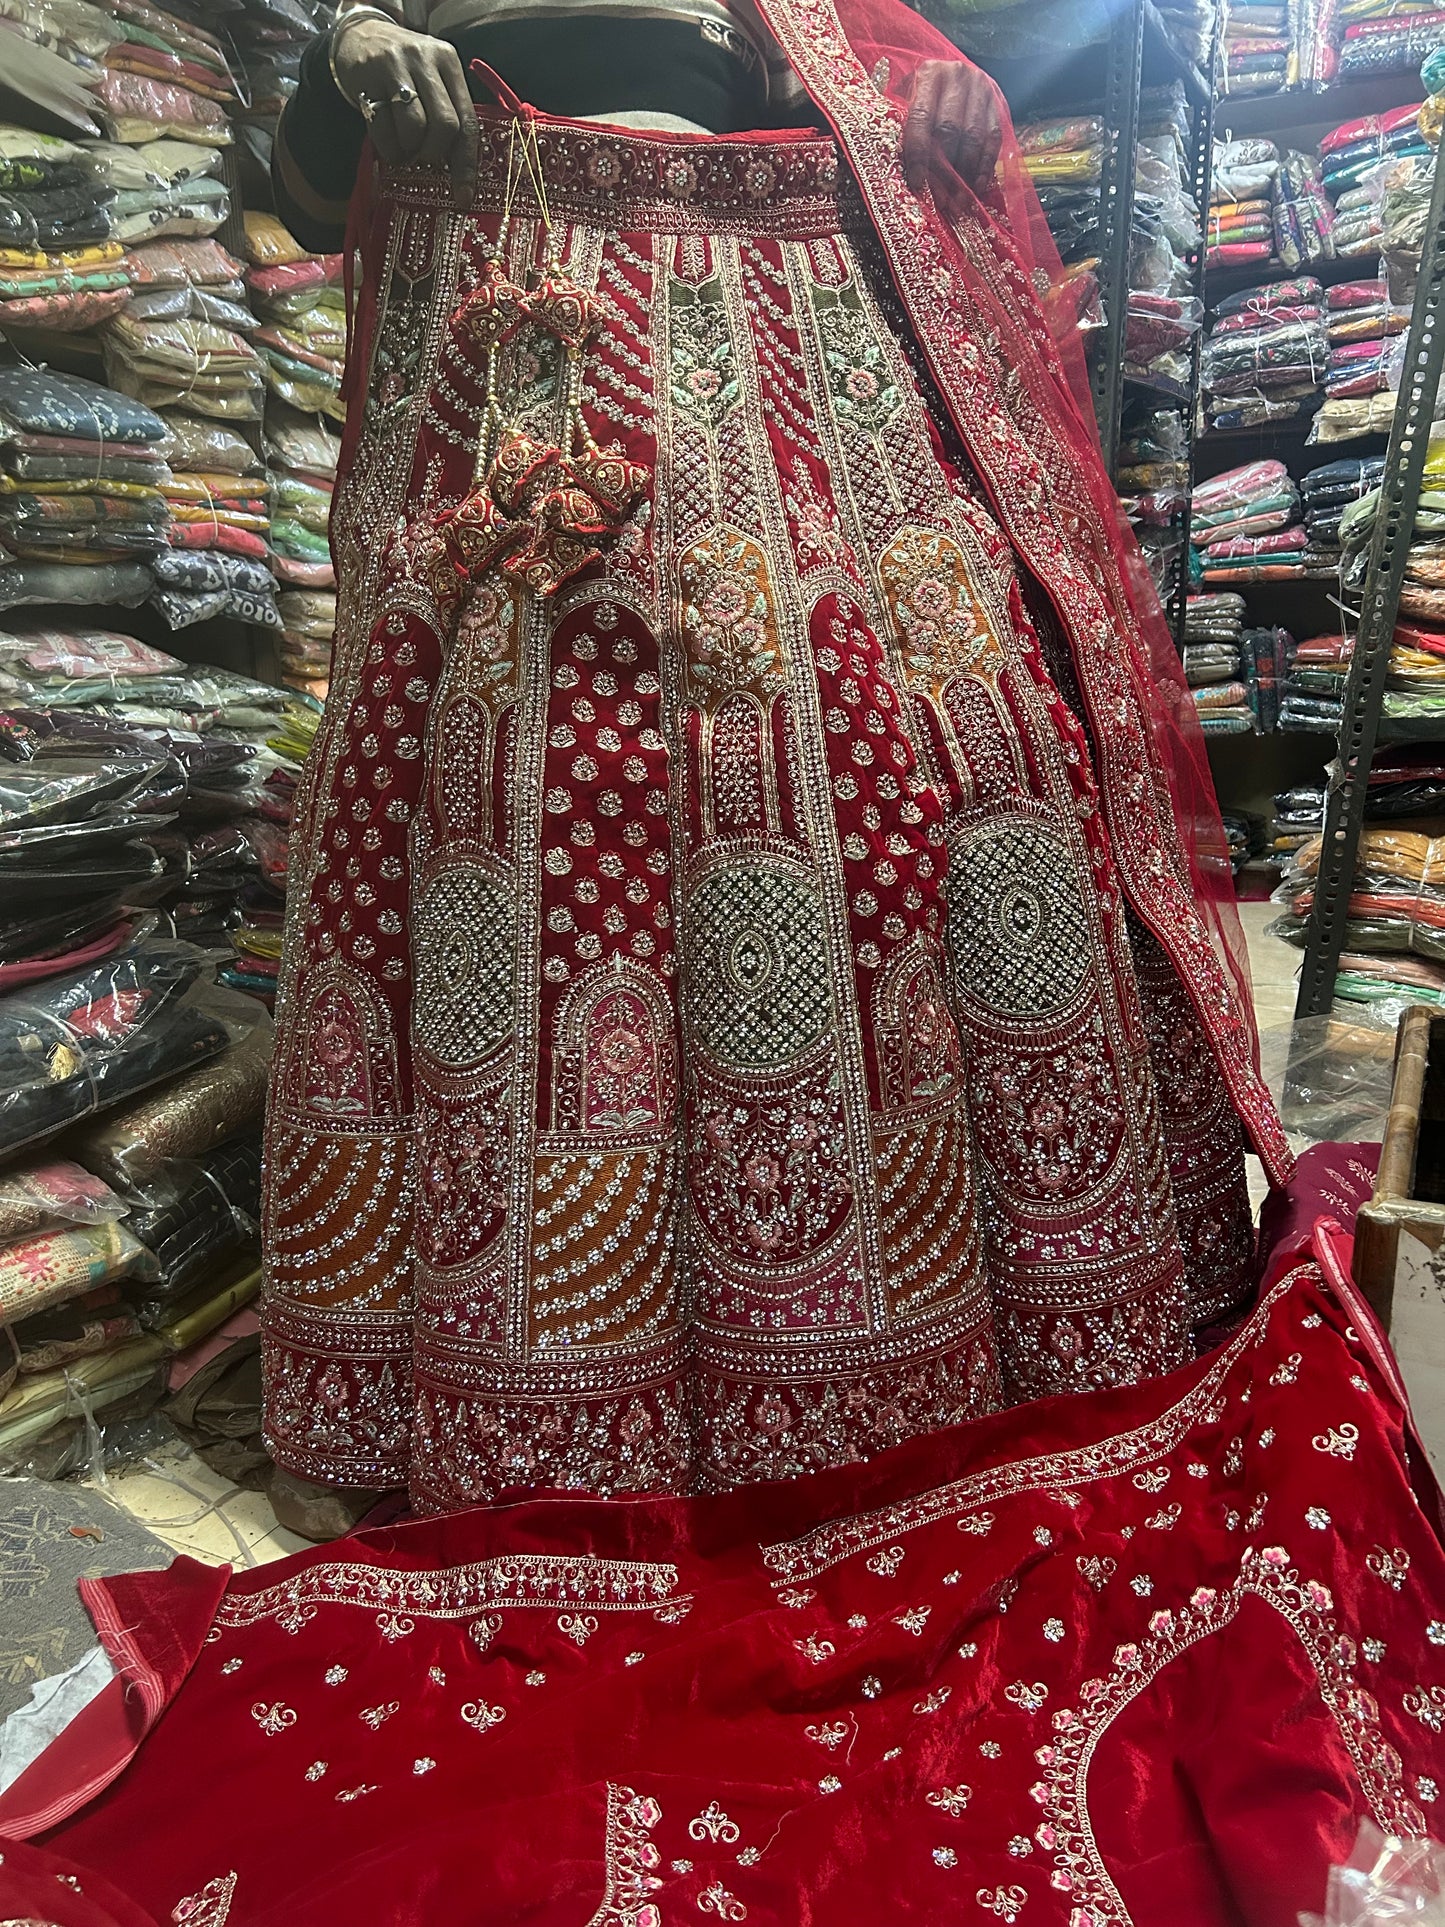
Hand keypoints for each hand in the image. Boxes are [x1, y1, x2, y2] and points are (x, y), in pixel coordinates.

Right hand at [332, 14, 478, 196]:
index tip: (463, 196)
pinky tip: (387, 140)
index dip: (467, 164)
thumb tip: (458, 170)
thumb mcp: (431, 79)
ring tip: (403, 146)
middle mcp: (425, 59)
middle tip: (423, 157)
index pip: (468, 120)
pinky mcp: (368, 76)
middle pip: (445, 125)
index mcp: (448, 62)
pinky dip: (387, 147)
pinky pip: (383, 127)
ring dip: (408, 150)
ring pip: (414, 127)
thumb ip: (447, 112)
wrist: (359, 36)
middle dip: (434, 152)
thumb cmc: (403, 69)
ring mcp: (395, 65)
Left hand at [902, 60, 1001, 194]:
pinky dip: (985, 166)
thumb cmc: (922, 92)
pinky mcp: (997, 102)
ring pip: (974, 137)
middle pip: (950, 130)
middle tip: (939, 199)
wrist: (954, 70)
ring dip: (965, 173)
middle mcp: (957, 76)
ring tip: (957, 200)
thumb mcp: (906, 95)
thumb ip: (900, 120)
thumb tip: (891, 163)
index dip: (918, 154)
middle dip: (943, 169)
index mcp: (930, 73)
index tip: (916, 183)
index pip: (922, 118)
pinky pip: (994, 139)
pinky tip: (976, 187)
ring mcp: (981, 88)